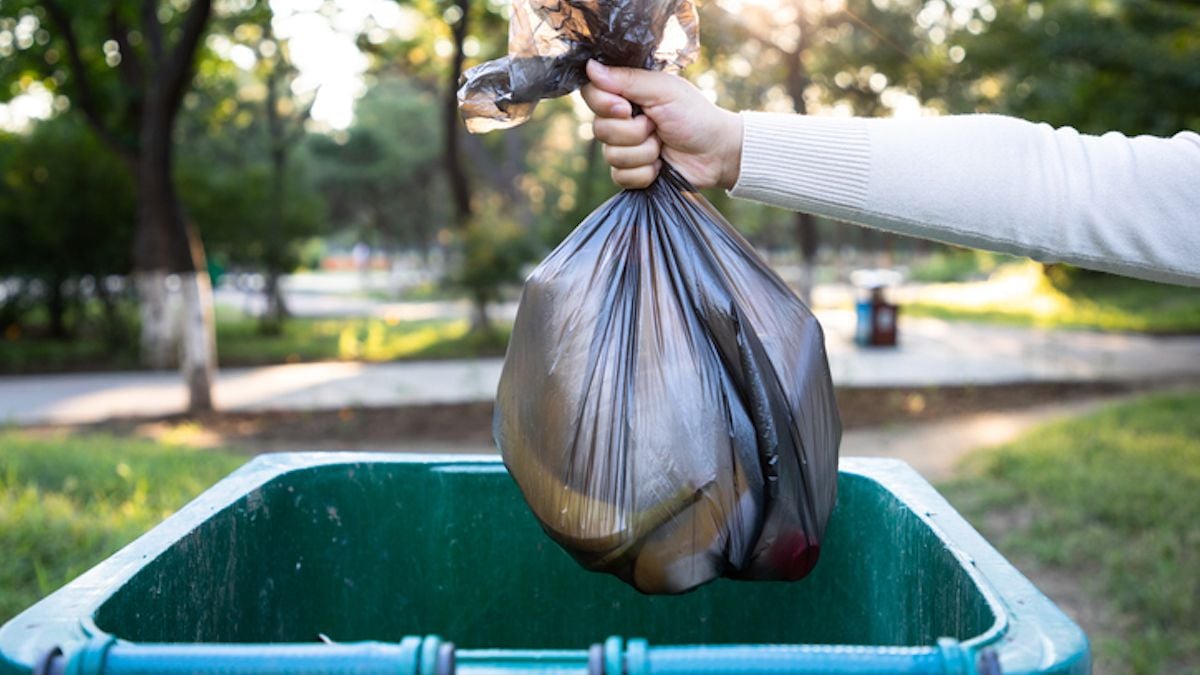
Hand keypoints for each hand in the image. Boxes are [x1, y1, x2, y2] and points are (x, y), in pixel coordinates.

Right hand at [581, 60, 742, 189]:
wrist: (716, 152)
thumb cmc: (694, 115)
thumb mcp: (663, 90)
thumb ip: (627, 79)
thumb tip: (590, 67)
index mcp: (625, 95)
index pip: (591, 94)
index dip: (605, 105)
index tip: (627, 107)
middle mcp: (619, 120)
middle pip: (599, 129)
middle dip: (633, 132)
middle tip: (656, 126)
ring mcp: (624, 148)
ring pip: (611, 156)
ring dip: (644, 152)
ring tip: (662, 145)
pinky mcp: (630, 173)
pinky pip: (621, 177)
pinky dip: (645, 173)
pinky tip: (660, 166)